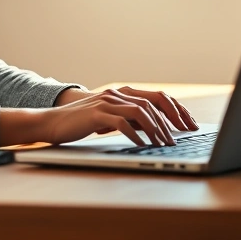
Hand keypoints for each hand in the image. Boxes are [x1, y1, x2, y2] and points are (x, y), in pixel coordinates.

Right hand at [45, 86, 199, 145]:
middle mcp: (116, 94)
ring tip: (161, 145)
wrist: (52, 122)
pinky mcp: (96, 114)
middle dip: (169, 122)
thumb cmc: (81, 124)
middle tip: (177, 140)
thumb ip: (128, 119)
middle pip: (152, 104)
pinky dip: (134, 135)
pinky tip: (141, 145)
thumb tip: (153, 129)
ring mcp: (106, 102)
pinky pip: (122, 123)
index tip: (188, 124)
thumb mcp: (109, 119)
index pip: (157, 97)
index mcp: (122, 94)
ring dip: (154, 130)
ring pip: (140, 112)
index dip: (176, 110)